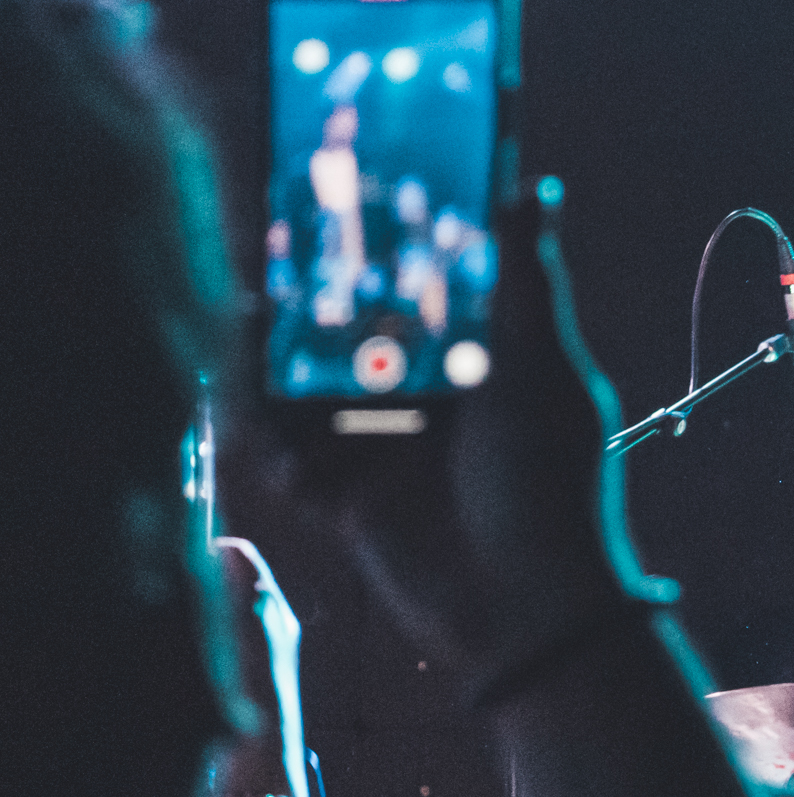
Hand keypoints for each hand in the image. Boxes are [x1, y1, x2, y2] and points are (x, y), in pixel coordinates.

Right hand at [251, 186, 651, 685]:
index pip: (427, 294)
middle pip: (358, 337)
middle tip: (272, 256)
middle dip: (314, 304)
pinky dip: (266, 433)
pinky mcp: (349, 500)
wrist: (525, 606)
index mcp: (486, 366)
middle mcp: (434, 404)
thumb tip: (534, 190)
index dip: (386, 252)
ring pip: (313, 391)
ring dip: (275, 362)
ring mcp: (388, 451)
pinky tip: (244, 402)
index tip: (342, 201)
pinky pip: (291, 454)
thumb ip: (525, 283)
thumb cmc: (549, 483)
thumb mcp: (539, 371)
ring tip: (241, 318)